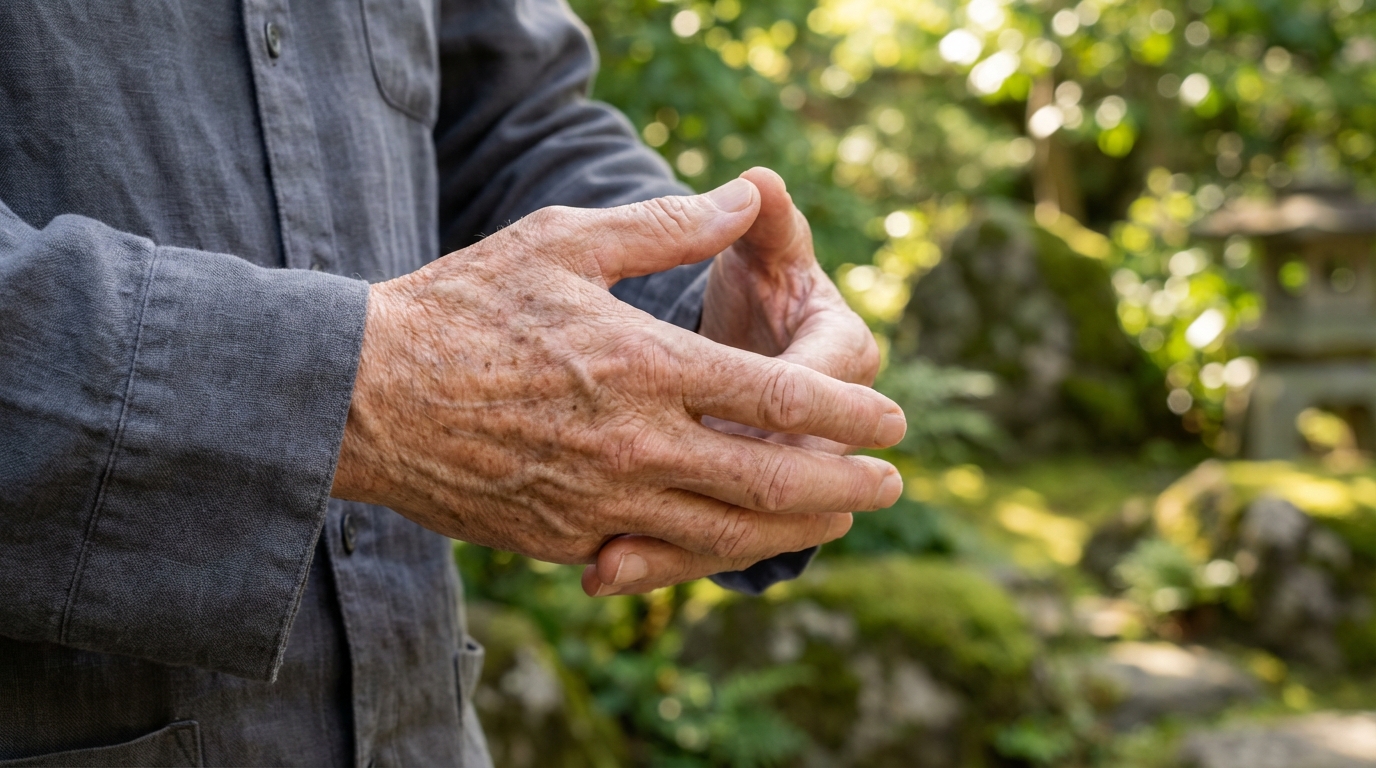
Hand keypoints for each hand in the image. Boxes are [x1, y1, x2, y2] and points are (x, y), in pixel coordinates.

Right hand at [331, 179, 906, 588]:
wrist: (361, 395)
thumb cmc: (462, 306)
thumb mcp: (564, 241)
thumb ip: (664, 223)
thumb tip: (745, 196)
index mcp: (644, 365)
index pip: (779, 399)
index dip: (850, 415)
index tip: (894, 423)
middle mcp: (634, 445)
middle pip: (771, 483)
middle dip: (846, 488)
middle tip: (890, 486)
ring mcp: (599, 502)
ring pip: (726, 534)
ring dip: (797, 531)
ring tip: (837, 521)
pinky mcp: (565, 539)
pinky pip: (658, 556)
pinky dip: (711, 552)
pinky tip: (739, 540)